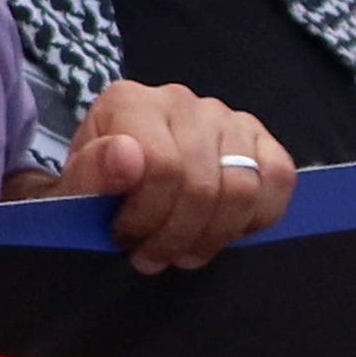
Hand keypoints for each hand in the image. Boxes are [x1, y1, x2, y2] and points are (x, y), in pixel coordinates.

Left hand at [60, 81, 292, 269]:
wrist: (120, 177)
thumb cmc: (98, 185)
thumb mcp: (76, 186)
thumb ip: (89, 172)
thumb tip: (126, 156)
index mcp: (129, 102)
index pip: (160, 165)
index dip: (146, 216)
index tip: (125, 238)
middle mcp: (180, 100)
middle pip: (202, 184)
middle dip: (177, 236)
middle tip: (154, 257)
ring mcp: (225, 116)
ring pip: (243, 188)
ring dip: (214, 235)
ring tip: (184, 251)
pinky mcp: (259, 137)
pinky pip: (279, 177)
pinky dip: (257, 217)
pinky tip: (224, 230)